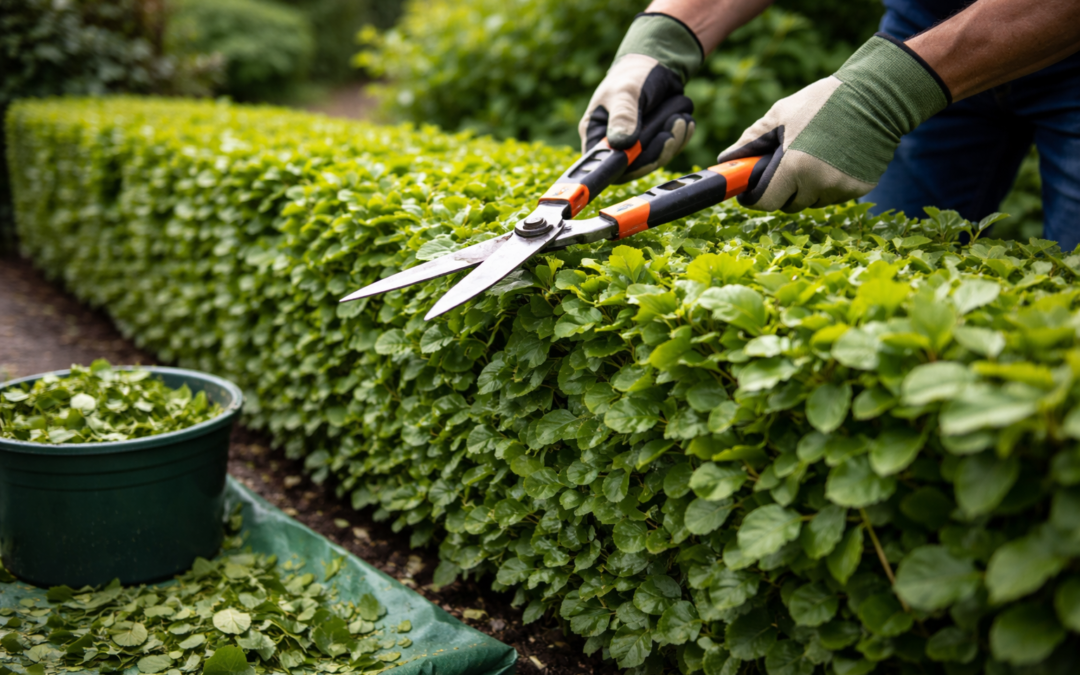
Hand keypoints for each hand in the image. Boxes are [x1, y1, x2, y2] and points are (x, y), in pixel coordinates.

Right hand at [579, 13, 702, 182]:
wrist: (656, 65)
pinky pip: (670, 151)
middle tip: (675, 125)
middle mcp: (614, 145)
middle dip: (658, 149)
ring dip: (674, 140)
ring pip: (656, 160)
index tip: (645, 154)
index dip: (624, 166)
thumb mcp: (625, 91)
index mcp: (595, 134)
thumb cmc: (633, 75)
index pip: (605, 163)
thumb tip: (622, 143)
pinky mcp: (655, 144)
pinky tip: (685, 119)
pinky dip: (681, 137)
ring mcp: (636, 147)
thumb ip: (623, 115)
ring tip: (681, 116)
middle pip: (635, 166)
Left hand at [716, 34, 950, 212]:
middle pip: (787, 204)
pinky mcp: (859, 189)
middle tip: (786, 162)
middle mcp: (819, 184)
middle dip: (781, 189)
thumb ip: (751, 142)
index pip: (764, 202)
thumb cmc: (823, 102)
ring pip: (810, 202)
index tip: (750, 190)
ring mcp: (841, 189)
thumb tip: (727, 160)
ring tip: (814, 153)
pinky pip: (832, 195)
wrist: (878, 96)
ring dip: (805, 187)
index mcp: (795, 167)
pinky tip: (835, 156)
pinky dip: (828, 183)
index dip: (754, 196)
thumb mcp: (780, 116)